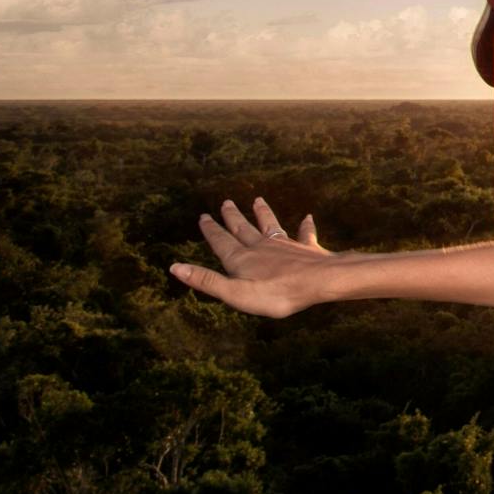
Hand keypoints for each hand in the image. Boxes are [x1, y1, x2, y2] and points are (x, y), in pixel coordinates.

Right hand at [170, 196, 337, 317]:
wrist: (318, 282)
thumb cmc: (275, 293)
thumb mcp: (234, 293)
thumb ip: (206, 280)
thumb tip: (174, 267)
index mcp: (241, 259)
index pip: (221, 241)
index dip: (211, 230)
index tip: (204, 216)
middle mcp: (261, 247)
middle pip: (243, 228)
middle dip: (233, 217)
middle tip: (226, 202)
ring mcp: (285, 245)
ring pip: (270, 225)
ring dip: (263, 213)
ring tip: (257, 200)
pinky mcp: (306, 249)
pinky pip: (305, 234)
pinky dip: (305, 226)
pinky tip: (308, 217)